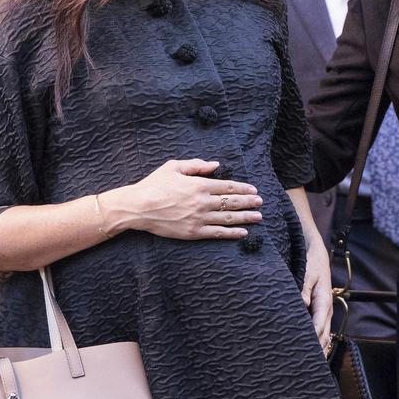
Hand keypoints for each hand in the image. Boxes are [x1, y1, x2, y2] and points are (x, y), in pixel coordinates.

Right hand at [104, 159, 262, 239]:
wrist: (138, 207)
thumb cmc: (154, 185)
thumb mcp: (173, 167)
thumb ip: (196, 165)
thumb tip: (216, 165)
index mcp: (199, 185)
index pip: (228, 186)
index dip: (243, 188)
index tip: (253, 190)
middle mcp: (202, 202)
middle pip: (232, 202)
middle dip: (249, 202)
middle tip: (260, 202)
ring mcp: (199, 218)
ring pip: (228, 218)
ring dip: (246, 217)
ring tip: (258, 217)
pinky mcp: (194, 232)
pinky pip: (217, 233)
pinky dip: (232, 233)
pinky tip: (243, 233)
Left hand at [301, 233, 332, 353]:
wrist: (317, 254)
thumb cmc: (312, 263)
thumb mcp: (308, 272)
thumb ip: (304, 288)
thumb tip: (303, 303)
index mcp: (323, 300)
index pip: (319, 324)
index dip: (314, 338)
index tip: (308, 351)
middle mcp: (326, 308)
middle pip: (323, 334)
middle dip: (317, 349)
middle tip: (307, 366)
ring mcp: (324, 311)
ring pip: (323, 334)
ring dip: (318, 347)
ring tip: (308, 364)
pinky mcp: (319, 311)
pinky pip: (320, 329)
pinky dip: (317, 340)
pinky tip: (310, 351)